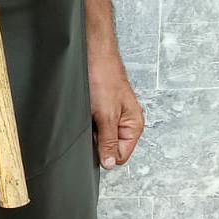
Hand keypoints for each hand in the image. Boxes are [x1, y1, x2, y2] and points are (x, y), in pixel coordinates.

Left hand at [88, 49, 143, 170]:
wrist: (93, 53)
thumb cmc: (104, 78)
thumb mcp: (106, 115)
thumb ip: (108, 141)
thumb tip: (110, 164)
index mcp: (134, 126)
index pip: (121, 156)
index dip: (106, 153)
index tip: (95, 140)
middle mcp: (126, 122)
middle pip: (110, 147)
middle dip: (97, 141)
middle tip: (91, 123)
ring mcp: (113, 115)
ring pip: (99, 135)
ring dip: (90, 130)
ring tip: (88, 113)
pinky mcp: (101, 108)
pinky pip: (93, 124)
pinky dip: (86, 120)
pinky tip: (84, 110)